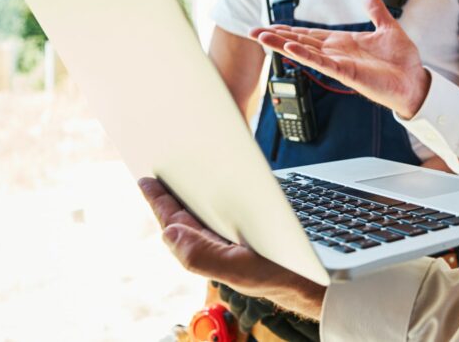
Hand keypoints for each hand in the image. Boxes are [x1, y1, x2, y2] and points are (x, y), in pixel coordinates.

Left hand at [138, 178, 324, 319]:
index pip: (175, 225)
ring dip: (186, 201)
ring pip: (199, 219)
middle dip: (167, 199)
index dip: (159, 203)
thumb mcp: (238, 268)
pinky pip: (219, 218)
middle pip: (183, 220)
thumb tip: (168, 233)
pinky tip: (211, 196)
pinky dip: (210, 204)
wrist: (313, 282)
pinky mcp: (246, 237)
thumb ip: (200, 255)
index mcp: (207, 254)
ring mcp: (229, 243)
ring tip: (174, 183)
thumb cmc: (279, 276)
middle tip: (152, 176)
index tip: (146, 181)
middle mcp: (214, 248)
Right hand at [252, 0, 430, 117]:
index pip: (311, 35)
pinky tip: (290, 50)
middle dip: (277, 36)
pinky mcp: (346, 73)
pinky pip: (322, 63)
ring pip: (304, 52)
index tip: (270, 25)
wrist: (415, 79)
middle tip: (252, 31)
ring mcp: (339, 64)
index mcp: (344, 43)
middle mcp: (337, 53)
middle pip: (300, 42)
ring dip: (283, 45)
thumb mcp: (388, 28)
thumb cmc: (402, 60)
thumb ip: (376, 12)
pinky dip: (305, 56)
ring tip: (262, 37)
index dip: (291, 30)